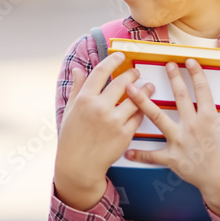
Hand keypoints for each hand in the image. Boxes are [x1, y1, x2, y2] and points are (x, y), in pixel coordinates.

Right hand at [53, 52, 151, 210]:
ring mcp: (114, 121)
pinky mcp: (125, 134)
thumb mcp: (71, 110)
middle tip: (136, 72)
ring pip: (135, 99)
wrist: (79, 165)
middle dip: (132, 74)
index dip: (112, 61)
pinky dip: (142, 110)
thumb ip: (77, 88)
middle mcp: (100, 107)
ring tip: (149, 86)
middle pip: (122, 82)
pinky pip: (138, 116)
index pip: (101, 72)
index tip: (120, 56)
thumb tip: (78, 70)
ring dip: (145, 90)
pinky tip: (144, 107)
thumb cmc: (72, 137)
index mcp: (84, 99)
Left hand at [124, 58, 219, 219]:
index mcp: (209, 119)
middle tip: (164, 64)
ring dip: (142, 102)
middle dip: (172, 79)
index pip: (203, 90)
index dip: (196, 74)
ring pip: (157, 117)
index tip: (188, 60)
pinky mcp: (172, 158)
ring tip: (130, 89)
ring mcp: (179, 141)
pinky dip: (139, 154)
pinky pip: (152, 155)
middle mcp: (192, 126)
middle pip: (179, 97)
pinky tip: (125, 150)